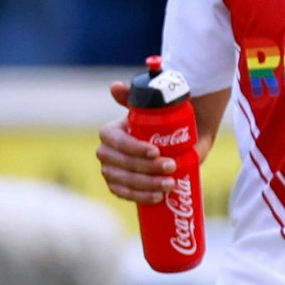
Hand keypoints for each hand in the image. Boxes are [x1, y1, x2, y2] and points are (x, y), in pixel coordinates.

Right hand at [95, 81, 173, 203]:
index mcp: (110, 132)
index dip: (134, 148)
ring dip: (146, 185)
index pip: (115, 141)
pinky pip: (124, 194)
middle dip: (146, 168)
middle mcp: (106, 153)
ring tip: (170, 184)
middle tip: (171, 166)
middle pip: (120, 164)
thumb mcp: (153, 106)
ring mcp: (111, 171)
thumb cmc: (164, 120)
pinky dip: (140, 197)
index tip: (156, 151)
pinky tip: (157, 197)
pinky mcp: (120, 186)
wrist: (177, 139)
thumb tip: (115, 86)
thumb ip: (135, 95)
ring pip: (122, 181)